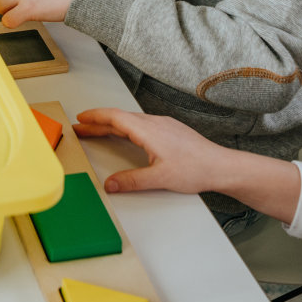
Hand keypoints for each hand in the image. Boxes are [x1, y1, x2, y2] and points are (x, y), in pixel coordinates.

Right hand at [73, 107, 230, 194]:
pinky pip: (141, 124)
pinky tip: (126, 136)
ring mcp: (164, 125)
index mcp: (148, 130)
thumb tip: (111, 184)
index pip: (115, 117)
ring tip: (98, 132)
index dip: (95, 117)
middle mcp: (155, 123)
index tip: (80, 119)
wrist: (221, 166)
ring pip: (131, 121)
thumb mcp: (159, 178)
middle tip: (81, 128)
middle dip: (98, 123)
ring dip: (112, 125)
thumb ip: (132, 181)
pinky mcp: (170, 131)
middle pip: (120, 118)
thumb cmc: (196, 169)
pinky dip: (126, 128)